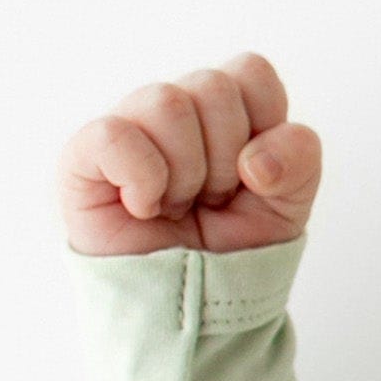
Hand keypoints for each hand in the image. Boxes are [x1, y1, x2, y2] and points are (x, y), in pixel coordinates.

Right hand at [57, 51, 322, 256]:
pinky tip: (144, 208)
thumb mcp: (288, 205)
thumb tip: (256, 159)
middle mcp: (173, 109)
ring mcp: (127, 129)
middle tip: (210, 199)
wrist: (189, 309)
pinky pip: (113, 134)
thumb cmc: (230, 248)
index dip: (263, 125)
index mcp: (224, 110)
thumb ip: (298, 161)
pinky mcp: (82, 159)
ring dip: (186, 172)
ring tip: (177, 206)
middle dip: (226, 159)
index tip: (252, 176)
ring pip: (166, 102)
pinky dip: (142, 178)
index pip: (250, 71)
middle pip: (213, 86)